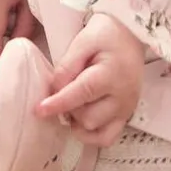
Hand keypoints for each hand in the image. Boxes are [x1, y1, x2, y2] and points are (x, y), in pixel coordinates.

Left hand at [35, 14, 144, 147]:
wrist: (130, 33)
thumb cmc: (106, 34)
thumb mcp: (83, 41)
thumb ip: (67, 66)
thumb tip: (54, 91)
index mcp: (111, 73)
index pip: (81, 94)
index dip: (58, 104)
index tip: (39, 110)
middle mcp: (122, 96)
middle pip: (87, 117)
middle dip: (69, 108)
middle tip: (65, 91)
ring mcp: (126, 108)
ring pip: (94, 130)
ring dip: (78, 121)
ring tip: (76, 101)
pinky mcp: (126, 114)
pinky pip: (107, 137)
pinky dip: (91, 135)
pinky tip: (82, 120)